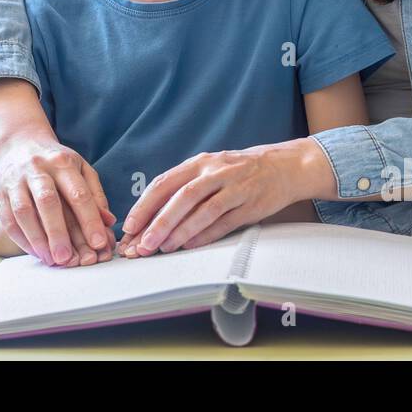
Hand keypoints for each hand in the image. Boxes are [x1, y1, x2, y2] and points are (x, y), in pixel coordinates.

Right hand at [0, 135, 116, 266]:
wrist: (19, 143)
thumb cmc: (56, 162)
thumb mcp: (80, 169)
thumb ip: (95, 195)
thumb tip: (108, 222)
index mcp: (62, 162)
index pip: (78, 193)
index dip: (89, 220)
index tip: (99, 243)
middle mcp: (37, 169)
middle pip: (47, 201)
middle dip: (58, 232)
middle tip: (68, 259)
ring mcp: (15, 180)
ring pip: (23, 211)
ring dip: (37, 238)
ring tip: (51, 259)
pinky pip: (8, 219)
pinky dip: (21, 238)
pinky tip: (35, 252)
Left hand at [119, 141, 311, 256]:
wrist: (282, 166)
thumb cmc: (237, 172)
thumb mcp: (209, 170)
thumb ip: (184, 188)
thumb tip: (150, 217)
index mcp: (199, 163)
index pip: (164, 183)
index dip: (144, 206)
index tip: (129, 227)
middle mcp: (215, 171)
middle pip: (182, 196)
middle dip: (159, 222)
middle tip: (142, 245)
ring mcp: (235, 187)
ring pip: (203, 210)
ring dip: (180, 231)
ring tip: (163, 248)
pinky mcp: (251, 203)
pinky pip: (225, 221)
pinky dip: (206, 235)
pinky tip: (191, 246)